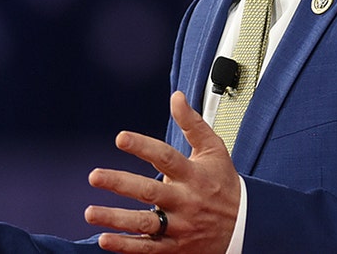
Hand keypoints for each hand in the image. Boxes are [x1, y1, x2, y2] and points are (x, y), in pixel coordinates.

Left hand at [85, 91, 240, 252]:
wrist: (246, 226)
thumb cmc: (224, 184)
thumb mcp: (214, 150)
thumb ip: (193, 124)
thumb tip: (176, 97)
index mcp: (193, 174)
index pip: (166, 157)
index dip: (143, 147)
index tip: (120, 138)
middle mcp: (185, 200)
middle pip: (150, 191)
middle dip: (120, 183)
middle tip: (95, 176)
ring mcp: (180, 226)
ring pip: (145, 223)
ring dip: (116, 218)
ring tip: (90, 212)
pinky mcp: (175, 246)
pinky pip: (148, 248)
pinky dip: (126, 245)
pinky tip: (105, 239)